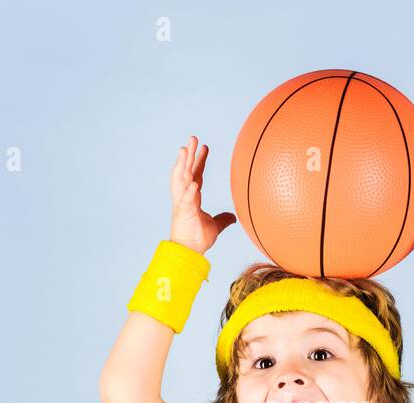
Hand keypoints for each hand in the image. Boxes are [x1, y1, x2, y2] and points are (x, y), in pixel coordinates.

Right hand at [169, 135, 235, 254]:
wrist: (189, 253)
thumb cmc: (197, 239)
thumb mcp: (215, 226)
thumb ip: (223, 219)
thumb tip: (233, 217)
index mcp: (191, 198)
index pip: (195, 174)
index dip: (199, 160)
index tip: (204, 146)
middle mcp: (184, 197)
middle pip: (186, 171)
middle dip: (189, 154)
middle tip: (193, 137)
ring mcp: (182, 203)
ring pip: (180, 179)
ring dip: (182, 164)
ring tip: (184, 149)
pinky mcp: (183, 213)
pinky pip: (185, 200)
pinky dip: (188, 190)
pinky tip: (192, 182)